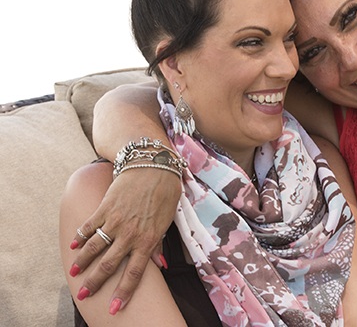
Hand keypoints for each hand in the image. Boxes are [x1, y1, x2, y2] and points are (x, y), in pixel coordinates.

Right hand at [69, 166, 180, 310]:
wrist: (152, 165)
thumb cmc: (164, 193)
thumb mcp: (167, 220)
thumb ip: (158, 244)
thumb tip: (160, 266)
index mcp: (148, 239)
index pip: (134, 272)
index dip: (123, 292)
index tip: (114, 307)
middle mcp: (130, 233)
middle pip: (109, 265)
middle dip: (95, 283)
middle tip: (84, 296)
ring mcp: (115, 220)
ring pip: (94, 247)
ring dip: (82, 263)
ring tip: (74, 274)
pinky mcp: (104, 207)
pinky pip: (88, 226)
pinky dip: (79, 237)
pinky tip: (73, 246)